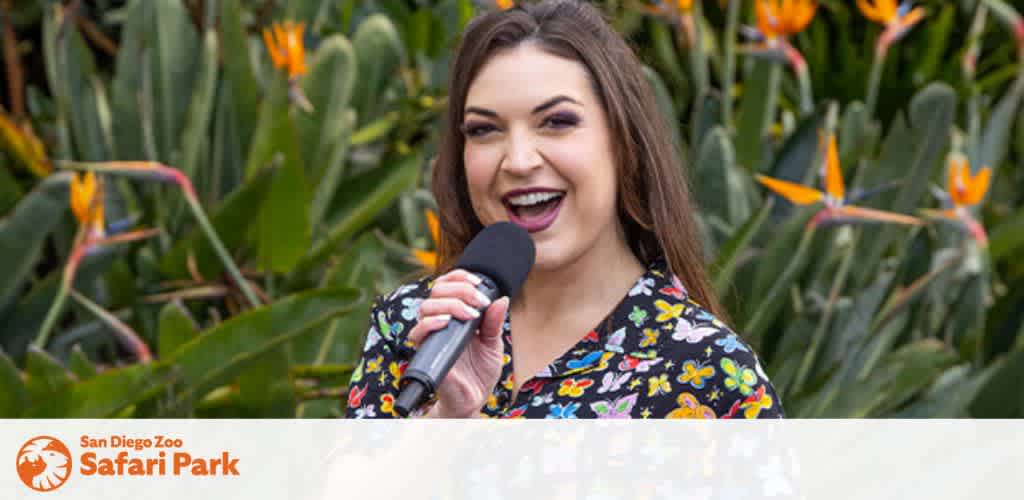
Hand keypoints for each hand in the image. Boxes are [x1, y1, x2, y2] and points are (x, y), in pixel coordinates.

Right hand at [407, 269, 509, 417]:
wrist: (473, 399)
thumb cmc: (480, 371)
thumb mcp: (493, 343)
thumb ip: (494, 322)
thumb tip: (501, 299)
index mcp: (454, 314)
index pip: (447, 284)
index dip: (460, 277)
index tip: (479, 283)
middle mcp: (440, 321)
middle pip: (437, 290)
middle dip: (460, 289)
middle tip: (480, 302)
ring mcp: (431, 336)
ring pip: (426, 306)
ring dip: (451, 304)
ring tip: (470, 315)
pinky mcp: (426, 351)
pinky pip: (418, 332)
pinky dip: (431, 323)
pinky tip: (447, 323)